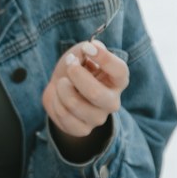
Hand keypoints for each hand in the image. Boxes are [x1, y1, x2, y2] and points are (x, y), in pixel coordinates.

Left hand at [42, 40, 129, 158]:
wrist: (60, 89)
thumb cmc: (75, 69)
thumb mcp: (81, 53)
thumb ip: (86, 49)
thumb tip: (89, 48)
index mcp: (117, 80)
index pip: (120, 71)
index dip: (105, 59)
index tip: (88, 48)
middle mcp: (112, 101)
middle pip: (96, 94)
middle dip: (76, 75)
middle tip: (70, 64)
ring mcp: (98, 117)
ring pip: (75, 104)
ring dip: (62, 88)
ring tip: (62, 82)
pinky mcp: (83, 129)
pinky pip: (65, 116)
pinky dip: (56, 102)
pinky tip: (59, 98)